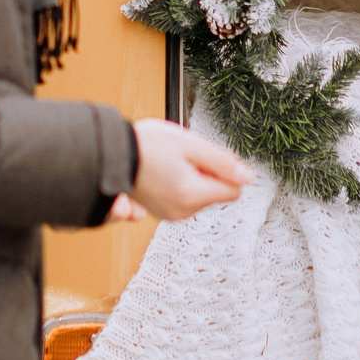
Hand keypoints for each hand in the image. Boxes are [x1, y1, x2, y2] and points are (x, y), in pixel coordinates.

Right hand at [111, 118, 249, 222]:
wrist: (112, 154)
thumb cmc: (147, 145)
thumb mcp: (191, 145)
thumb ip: (223, 163)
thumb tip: (247, 177)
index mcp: (193, 195)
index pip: (234, 190)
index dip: (225, 169)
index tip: (205, 157)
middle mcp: (183, 211)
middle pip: (216, 192)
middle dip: (207, 173)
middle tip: (182, 157)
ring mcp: (171, 214)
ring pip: (201, 195)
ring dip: (192, 178)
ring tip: (169, 163)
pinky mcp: (162, 212)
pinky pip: (185, 198)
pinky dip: (179, 184)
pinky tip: (162, 171)